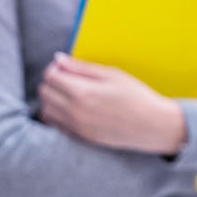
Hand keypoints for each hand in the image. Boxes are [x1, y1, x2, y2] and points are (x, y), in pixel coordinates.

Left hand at [38, 53, 186, 154]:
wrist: (152, 126)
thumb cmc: (136, 97)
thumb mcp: (112, 74)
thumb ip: (82, 67)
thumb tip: (59, 59)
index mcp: (82, 92)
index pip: (50, 76)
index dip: (55, 67)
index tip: (65, 65)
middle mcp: (74, 111)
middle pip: (44, 92)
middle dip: (52, 82)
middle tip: (68, 77)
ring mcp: (75, 127)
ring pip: (46, 110)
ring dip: (52, 99)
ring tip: (69, 93)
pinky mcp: (79, 137)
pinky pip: (55, 125)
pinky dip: (57, 115)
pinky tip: (72, 108)